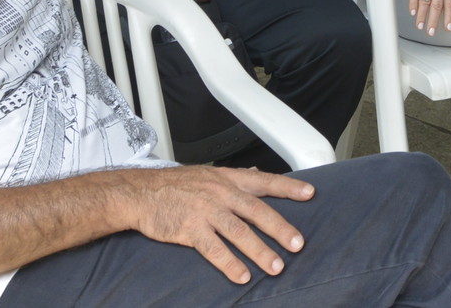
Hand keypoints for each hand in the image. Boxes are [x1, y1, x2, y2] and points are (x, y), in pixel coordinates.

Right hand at [118, 165, 312, 283]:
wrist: (140, 193)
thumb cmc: (175, 185)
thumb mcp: (208, 174)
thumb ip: (234, 179)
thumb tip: (257, 175)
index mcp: (228, 179)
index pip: (265, 181)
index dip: (288, 187)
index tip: (310, 194)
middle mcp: (220, 193)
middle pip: (257, 211)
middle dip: (280, 228)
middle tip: (298, 244)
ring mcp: (205, 210)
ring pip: (239, 232)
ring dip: (260, 251)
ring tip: (276, 266)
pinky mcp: (190, 229)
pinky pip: (214, 249)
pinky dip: (229, 263)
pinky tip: (242, 276)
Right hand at [401, 0, 450, 34]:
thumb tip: (443, 6)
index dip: (450, 16)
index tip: (448, 28)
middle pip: (438, 5)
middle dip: (434, 21)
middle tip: (431, 32)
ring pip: (426, 1)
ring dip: (422, 16)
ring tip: (420, 26)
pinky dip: (413, 4)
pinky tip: (412, 12)